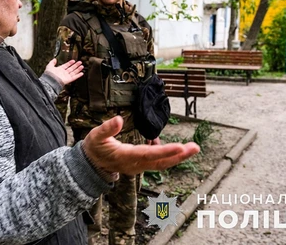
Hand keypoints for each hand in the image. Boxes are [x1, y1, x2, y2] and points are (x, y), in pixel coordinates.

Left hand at [44, 58, 83, 85]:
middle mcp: (63, 73)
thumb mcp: (50, 66)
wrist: (50, 80)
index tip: (73, 60)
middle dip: (76, 65)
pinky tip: (81, 73)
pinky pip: (74, 77)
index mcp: (59, 70)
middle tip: (80, 62)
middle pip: (71, 68)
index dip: (70, 63)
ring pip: (73, 72)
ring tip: (82, 66)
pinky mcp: (68, 80)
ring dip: (78, 69)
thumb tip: (54, 59)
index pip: (66, 65)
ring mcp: (66, 76)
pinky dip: (78, 75)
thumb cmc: (49, 74)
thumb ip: (52, 62)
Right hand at [82, 116, 199, 174]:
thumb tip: (118, 119)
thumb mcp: (95, 136)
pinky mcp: (140, 165)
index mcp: (125, 157)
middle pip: (161, 163)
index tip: (180, 146)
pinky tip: (174, 146)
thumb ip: (107, 128)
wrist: (91, 165)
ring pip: (161, 163)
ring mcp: (138, 166)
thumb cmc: (94, 148)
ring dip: (177, 156)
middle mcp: (135, 165)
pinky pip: (157, 161)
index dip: (165, 151)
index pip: (148, 154)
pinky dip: (167, 154)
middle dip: (179, 156)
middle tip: (195, 147)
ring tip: (191, 147)